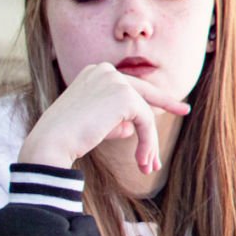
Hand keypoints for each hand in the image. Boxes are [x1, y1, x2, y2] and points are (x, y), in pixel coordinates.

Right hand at [19, 62, 188, 176]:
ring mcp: (115, 80)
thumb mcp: (91, 123)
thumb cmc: (65, 138)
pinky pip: (146, 121)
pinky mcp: (124, 96)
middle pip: (143, 91)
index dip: (149, 97)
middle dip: (166, 103)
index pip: (128, 85)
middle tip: (184, 110)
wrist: (51, 143)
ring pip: (144, 111)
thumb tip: (133, 126)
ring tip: (147, 165)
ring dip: (148, 141)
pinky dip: (147, 143)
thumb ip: (113, 119)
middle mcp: (104, 70)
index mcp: (93, 73)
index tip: (169, 105)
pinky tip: (142, 161)